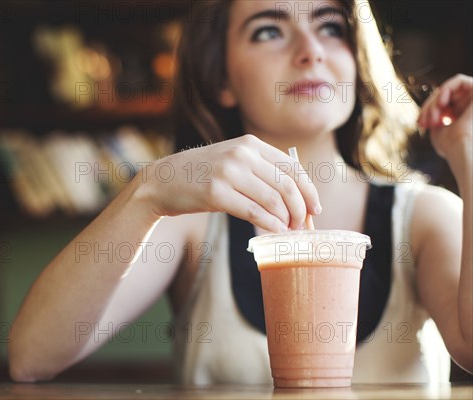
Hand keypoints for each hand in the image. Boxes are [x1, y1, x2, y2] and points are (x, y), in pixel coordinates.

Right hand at [136, 134, 321, 231]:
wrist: (162, 181)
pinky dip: (270, 225)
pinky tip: (274, 232)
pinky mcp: (216, 193)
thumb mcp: (232, 161)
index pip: (292, 167)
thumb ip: (260, 171)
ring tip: (287, 231)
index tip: (314, 209)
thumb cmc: (200, 175)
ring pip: (274, 200)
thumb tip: (294, 198)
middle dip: (300, 210)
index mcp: (249, 144)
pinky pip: (255, 212)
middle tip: (302, 226)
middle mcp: (241, 154)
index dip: (308, 190)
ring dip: (286, 220)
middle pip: (287, 185)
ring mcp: (228, 172)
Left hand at [418, 74, 472, 164]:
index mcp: (465, 115)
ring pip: (449, 89)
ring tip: (433, 118)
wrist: (463, 150)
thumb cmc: (450, 146)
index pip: (442, 104)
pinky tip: (440, 103)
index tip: (420, 123)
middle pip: (444, 95)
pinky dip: (446, 89)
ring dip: (435, 102)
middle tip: (423, 122)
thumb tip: (429, 109)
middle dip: (429, 107)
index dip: (428, 110)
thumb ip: (436, 115)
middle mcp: (471, 106)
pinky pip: (460, 80)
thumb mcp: (438, 129)